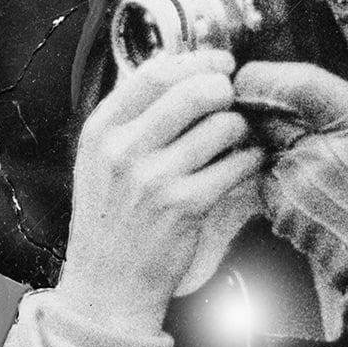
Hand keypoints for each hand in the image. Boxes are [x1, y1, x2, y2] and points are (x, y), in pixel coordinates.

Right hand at [52, 51, 262, 336]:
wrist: (108, 285)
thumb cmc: (109, 220)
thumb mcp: (98, 162)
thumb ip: (129, 117)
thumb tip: (172, 67)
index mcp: (100, 131)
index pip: (154, 73)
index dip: (196, 61)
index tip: (219, 62)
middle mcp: (123, 150)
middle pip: (192, 91)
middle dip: (225, 88)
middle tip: (234, 98)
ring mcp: (153, 179)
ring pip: (221, 126)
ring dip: (240, 127)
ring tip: (237, 139)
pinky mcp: (184, 206)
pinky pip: (235, 165)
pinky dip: (249, 160)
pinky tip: (245, 164)